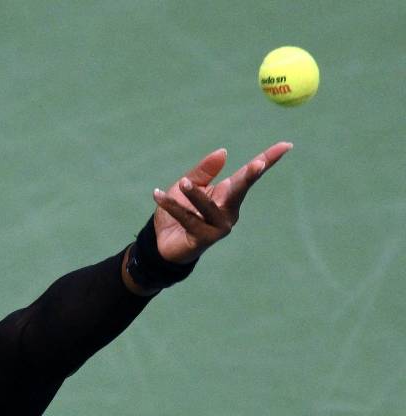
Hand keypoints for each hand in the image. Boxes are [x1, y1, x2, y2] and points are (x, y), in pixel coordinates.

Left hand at [152, 142, 292, 263]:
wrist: (161, 241)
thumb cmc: (178, 211)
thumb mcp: (188, 185)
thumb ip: (204, 170)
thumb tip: (223, 152)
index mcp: (228, 194)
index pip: (248, 176)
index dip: (268, 160)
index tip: (286, 145)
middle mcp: (229, 211)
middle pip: (241, 190)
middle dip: (250, 177)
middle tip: (257, 164)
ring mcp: (219, 227)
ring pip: (209, 206)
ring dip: (195, 194)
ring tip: (183, 182)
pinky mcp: (204, 239)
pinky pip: (188, 219)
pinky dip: (172, 206)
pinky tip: (158, 195)